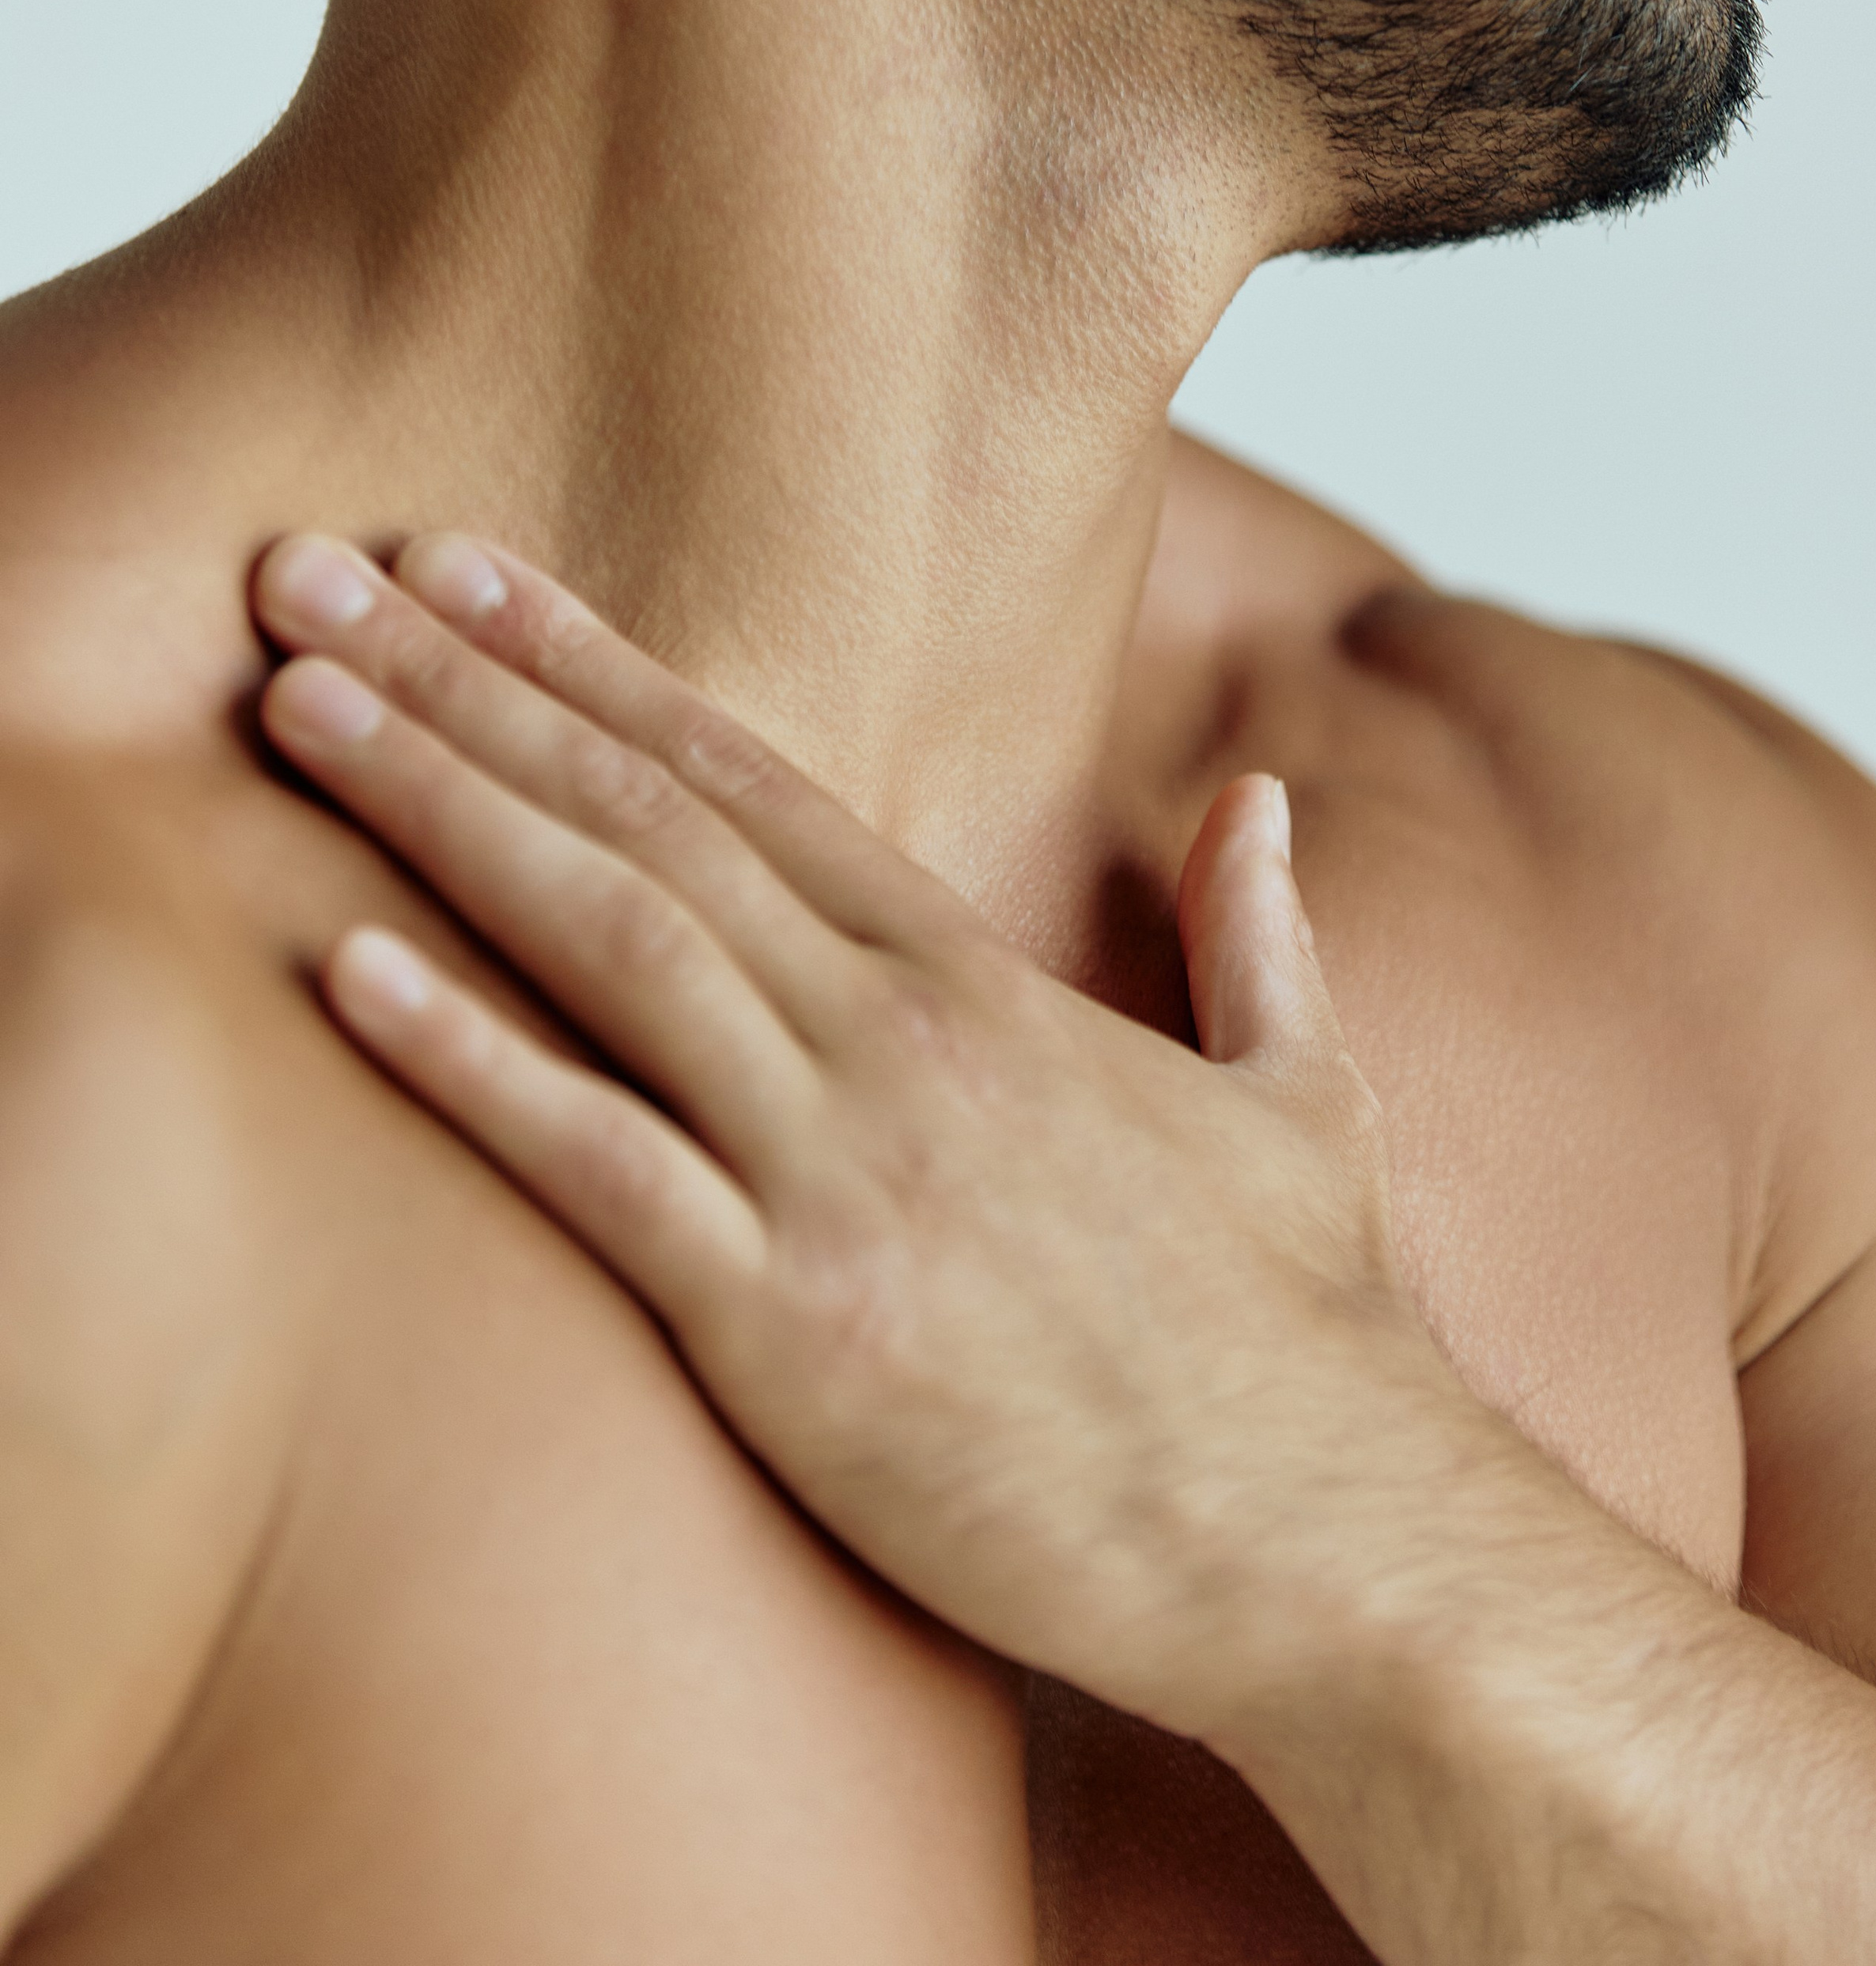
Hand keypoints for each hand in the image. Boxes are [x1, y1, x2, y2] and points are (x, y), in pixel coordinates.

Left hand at [253, 530, 1467, 1740]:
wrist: (1334, 1541)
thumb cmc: (1310, 1337)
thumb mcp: (1308, 1093)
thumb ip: (1260, 932)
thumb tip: (1258, 806)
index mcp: (981, 985)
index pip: (752, 780)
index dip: (594, 668)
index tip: (474, 578)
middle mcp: (895, 1042)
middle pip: (646, 818)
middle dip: (467, 687)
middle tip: (311, 580)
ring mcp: (843, 1174)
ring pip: (607, 942)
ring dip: (438, 811)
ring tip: (295, 710)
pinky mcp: (800, 1329)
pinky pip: (601, 1169)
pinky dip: (469, 1064)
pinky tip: (347, 976)